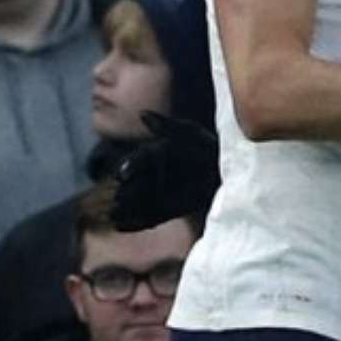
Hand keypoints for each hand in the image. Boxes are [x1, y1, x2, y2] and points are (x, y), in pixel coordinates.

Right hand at [112, 112, 220, 231]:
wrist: (226, 172)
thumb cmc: (209, 147)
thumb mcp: (190, 133)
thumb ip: (167, 126)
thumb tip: (142, 114)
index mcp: (154, 154)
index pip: (138, 160)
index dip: (130, 166)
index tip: (122, 174)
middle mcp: (152, 174)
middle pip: (134, 184)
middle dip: (125, 192)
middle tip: (117, 199)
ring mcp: (158, 193)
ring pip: (137, 202)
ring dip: (124, 209)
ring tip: (113, 215)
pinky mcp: (166, 210)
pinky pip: (148, 218)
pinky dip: (134, 223)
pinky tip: (120, 226)